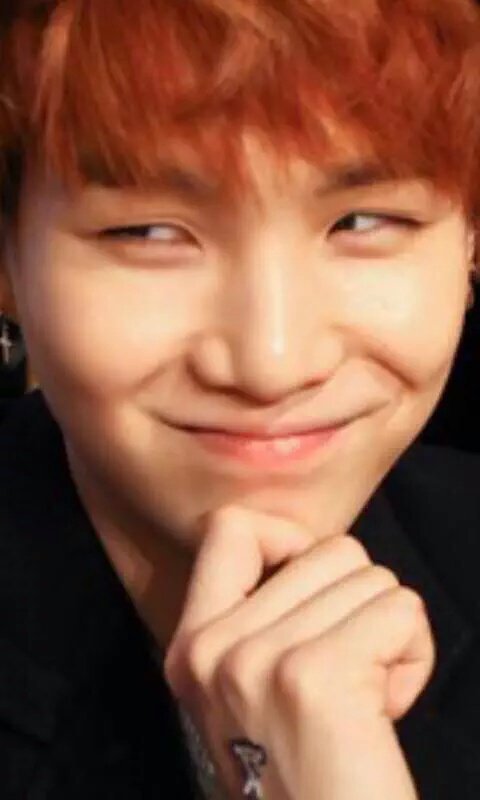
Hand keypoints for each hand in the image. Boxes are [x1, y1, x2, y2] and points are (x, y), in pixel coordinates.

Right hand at [164, 506, 434, 799]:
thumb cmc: (312, 769)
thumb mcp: (254, 688)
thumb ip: (267, 614)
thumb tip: (314, 550)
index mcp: (191, 645)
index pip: (230, 527)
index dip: (289, 539)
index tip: (313, 588)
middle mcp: (211, 649)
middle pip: (328, 548)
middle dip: (359, 605)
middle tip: (346, 674)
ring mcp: (256, 662)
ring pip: (371, 575)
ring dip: (388, 632)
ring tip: (365, 695)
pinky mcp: (313, 677)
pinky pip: (401, 610)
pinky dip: (414, 656)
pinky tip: (385, 709)